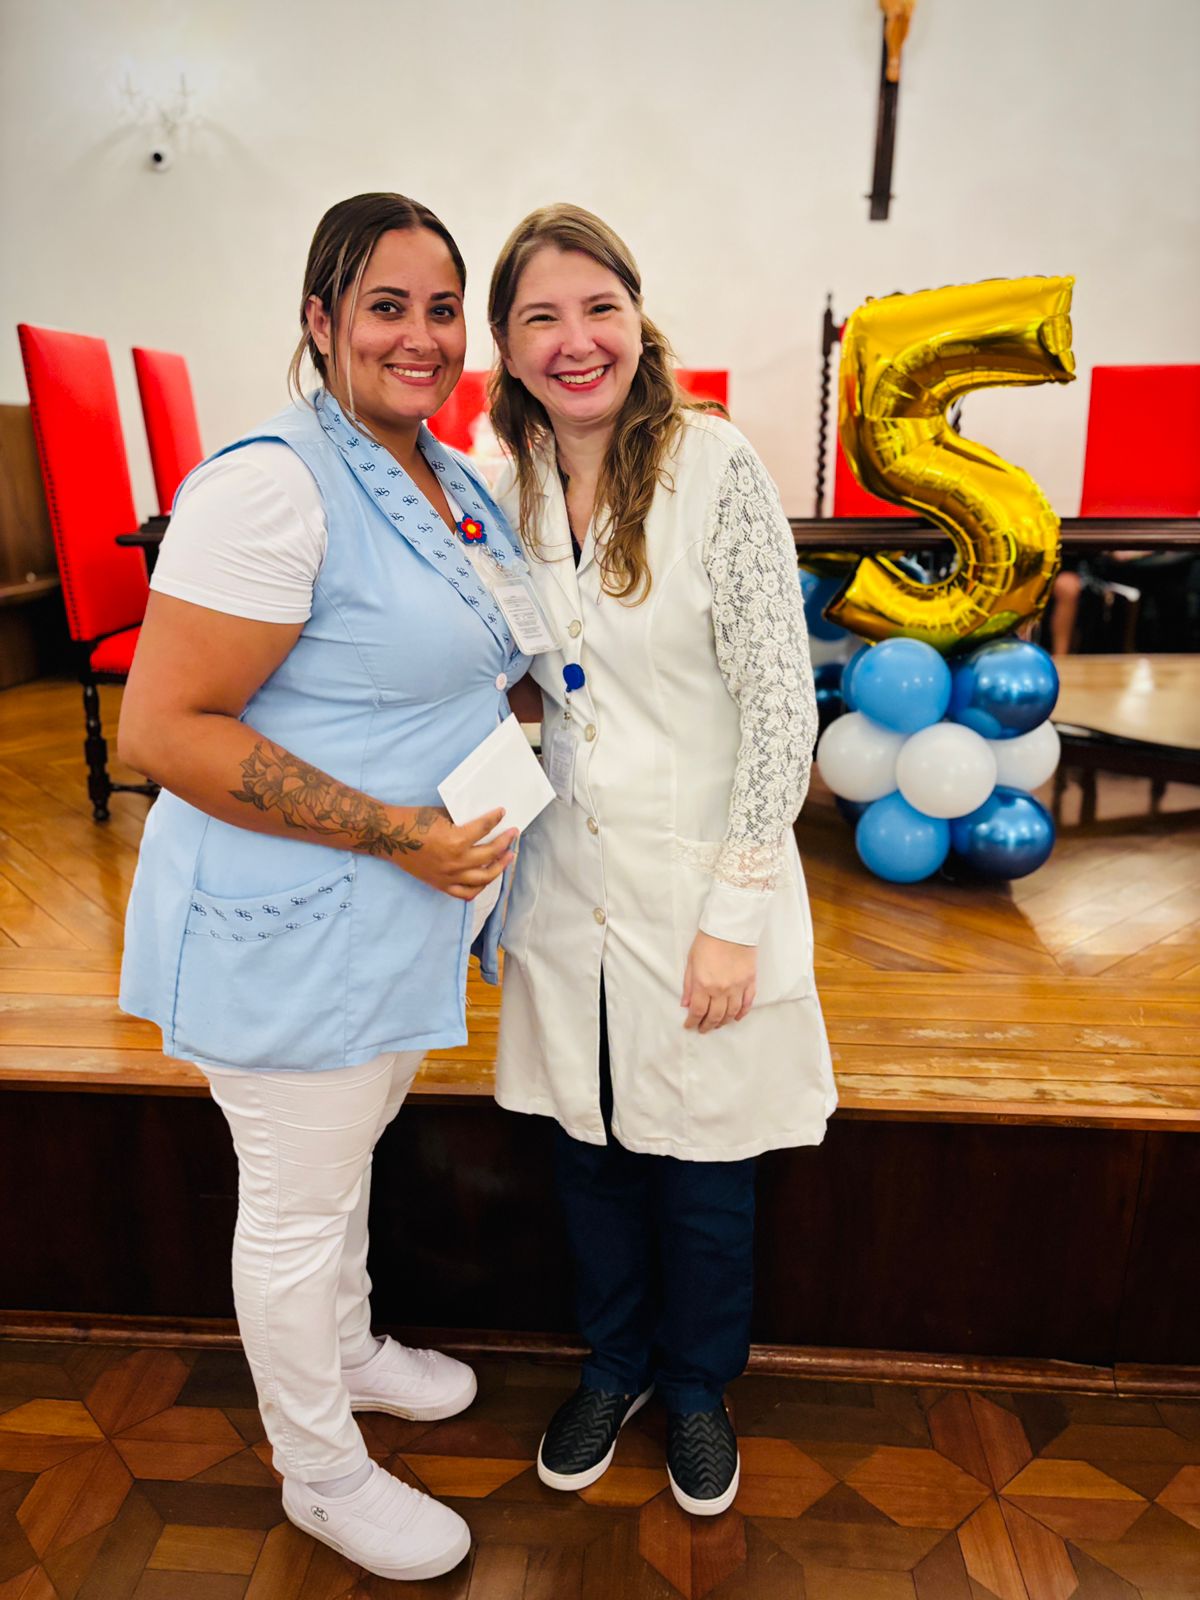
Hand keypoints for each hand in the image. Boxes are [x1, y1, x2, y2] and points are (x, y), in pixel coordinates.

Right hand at [395, 806, 517, 899]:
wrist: (389, 837)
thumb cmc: (413, 821)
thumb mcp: (441, 815)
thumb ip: (462, 820)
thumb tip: (481, 820)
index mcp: (456, 840)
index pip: (484, 828)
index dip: (496, 819)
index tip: (502, 813)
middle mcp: (456, 861)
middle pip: (490, 854)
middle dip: (505, 843)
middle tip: (513, 834)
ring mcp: (449, 876)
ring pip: (484, 878)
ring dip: (499, 867)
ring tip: (508, 857)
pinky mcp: (441, 885)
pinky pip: (466, 893)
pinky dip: (479, 887)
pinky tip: (487, 879)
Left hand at [681, 931, 756, 1031]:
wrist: (731, 926)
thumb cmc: (708, 940)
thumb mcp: (691, 961)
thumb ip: (689, 985)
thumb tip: (686, 1004)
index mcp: (704, 984)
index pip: (698, 1011)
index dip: (693, 1022)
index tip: (690, 1025)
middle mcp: (722, 989)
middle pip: (715, 1016)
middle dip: (708, 1025)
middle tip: (703, 1029)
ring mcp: (738, 987)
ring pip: (732, 1013)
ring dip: (724, 1022)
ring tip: (718, 1024)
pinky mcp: (750, 981)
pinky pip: (747, 1003)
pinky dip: (742, 1013)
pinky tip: (736, 1017)